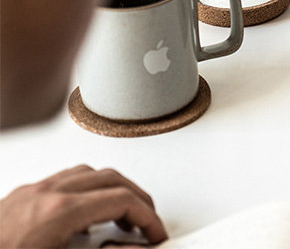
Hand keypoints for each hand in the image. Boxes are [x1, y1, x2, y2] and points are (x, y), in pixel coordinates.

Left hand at [0, 165, 166, 247]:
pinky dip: (85, 189)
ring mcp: (29, 193)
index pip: (120, 200)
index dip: (146, 216)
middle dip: (135, 197)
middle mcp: (45, 194)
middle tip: (147, 221)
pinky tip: (84, 212)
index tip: (155, 233)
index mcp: (58, 213)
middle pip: (109, 178)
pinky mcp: (16, 199)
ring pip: (86, 173)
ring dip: (111, 188)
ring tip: (120, 214)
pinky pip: (63, 180)